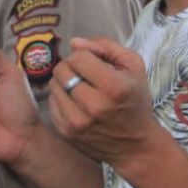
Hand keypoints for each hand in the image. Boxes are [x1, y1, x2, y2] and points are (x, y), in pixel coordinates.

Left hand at [47, 38, 166, 170]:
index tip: (95, 64)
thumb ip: (106, 46)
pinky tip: (76, 103)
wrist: (135, 145)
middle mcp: (94, 105)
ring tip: (80, 88)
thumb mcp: (134, 67)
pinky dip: (62, 98)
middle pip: (62, 70)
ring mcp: (77, 121)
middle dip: (72, 67)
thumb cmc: (135, 100)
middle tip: (86, 75)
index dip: (86, 56)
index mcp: (113, 87)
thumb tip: (74, 42)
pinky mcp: (66, 132)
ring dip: (65, 82)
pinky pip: (52, 103)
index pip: (79, 57)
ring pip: (54, 85)